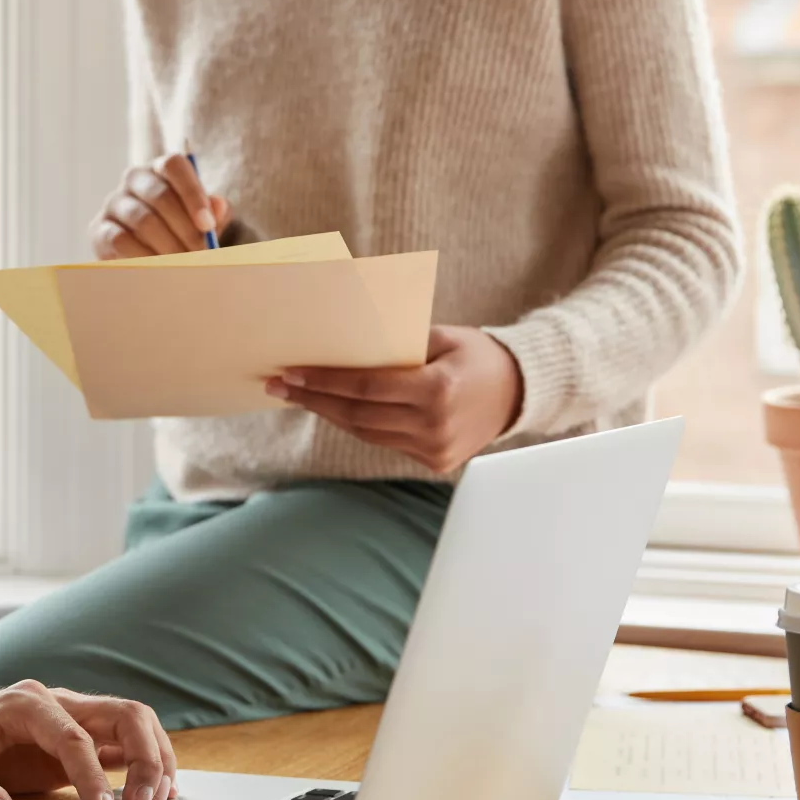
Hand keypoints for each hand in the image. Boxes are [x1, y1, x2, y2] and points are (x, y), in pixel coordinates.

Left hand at [0, 682, 178, 799]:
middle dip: (145, 758)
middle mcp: (56, 703)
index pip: (74, 736)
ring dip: (155, 757)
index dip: (93, 776)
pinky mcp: (77, 739)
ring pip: (133, 723)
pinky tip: (157, 792)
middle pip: (122, 714)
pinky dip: (147, 763)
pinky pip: (123, 743)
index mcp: (24, 703)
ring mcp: (70, 719)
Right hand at [90, 153, 231, 258]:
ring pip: (143, 220)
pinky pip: (121, 240)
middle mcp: (134, 178)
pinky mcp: (99, 228)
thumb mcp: (200, 221)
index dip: (193, 193)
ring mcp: (114, 202)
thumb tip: (218, 205)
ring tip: (184, 265)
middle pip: (160, 195)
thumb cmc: (178, 232)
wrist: (145, 257)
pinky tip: (158, 269)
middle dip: (185, 229)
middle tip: (201, 254)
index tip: (207, 225)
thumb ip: (213, 213)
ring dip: (168, 246)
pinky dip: (144, 257)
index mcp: (160, 169)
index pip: (174, 165)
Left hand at [265, 325, 524, 474]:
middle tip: (279, 385)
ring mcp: (435, 450)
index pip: (366, 388)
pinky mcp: (433, 463)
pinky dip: (357, 424)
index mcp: (438, 390)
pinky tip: (334, 409)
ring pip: (366, 433)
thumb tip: (341, 346)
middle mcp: (435, 426)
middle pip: (358, 415)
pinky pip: (383, 441)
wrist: (519, 392)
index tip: (290, 372)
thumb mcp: (441, 336)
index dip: (324, 381)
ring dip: (329, 414)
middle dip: (314, 399)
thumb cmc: (476, 354)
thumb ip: (396, 344)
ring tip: (299, 396)